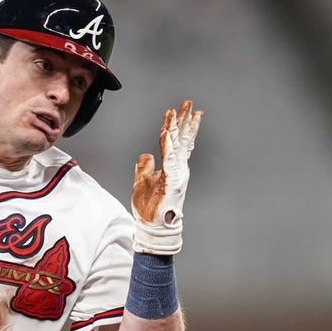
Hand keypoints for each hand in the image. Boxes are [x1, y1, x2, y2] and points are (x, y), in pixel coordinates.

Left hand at [131, 100, 202, 254]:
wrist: (154, 227)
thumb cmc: (149, 208)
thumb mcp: (142, 182)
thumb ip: (145, 167)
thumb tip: (146, 154)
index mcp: (173, 168)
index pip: (178, 143)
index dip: (179, 126)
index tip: (181, 111)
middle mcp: (178, 168)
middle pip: (183, 139)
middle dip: (185, 120)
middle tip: (189, 103)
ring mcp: (177, 173)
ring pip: (177, 143)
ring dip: (178, 125)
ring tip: (180, 109)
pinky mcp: (172, 178)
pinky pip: (169, 155)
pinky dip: (168, 141)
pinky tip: (167, 129)